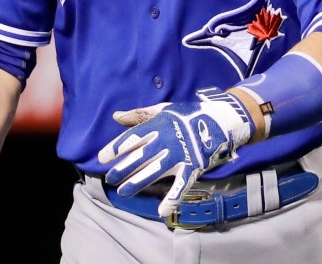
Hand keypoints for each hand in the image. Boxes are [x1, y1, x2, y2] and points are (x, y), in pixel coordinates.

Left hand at [97, 89, 254, 218]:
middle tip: (109, 179)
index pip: (131, 139)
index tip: (101, 158)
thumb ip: (138, 115)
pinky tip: (161, 211)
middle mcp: (166, 141)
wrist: (220, 120)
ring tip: (122, 192)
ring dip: (137, 183)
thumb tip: (116, 116)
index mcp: (157, 125)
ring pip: (154, 172)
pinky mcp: (192, 168)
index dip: (115, 149)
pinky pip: (181, 186)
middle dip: (122, 169)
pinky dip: (172, 198)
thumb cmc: (187, 114)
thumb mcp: (162, 109)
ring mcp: (179, 156)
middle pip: (139, 157)